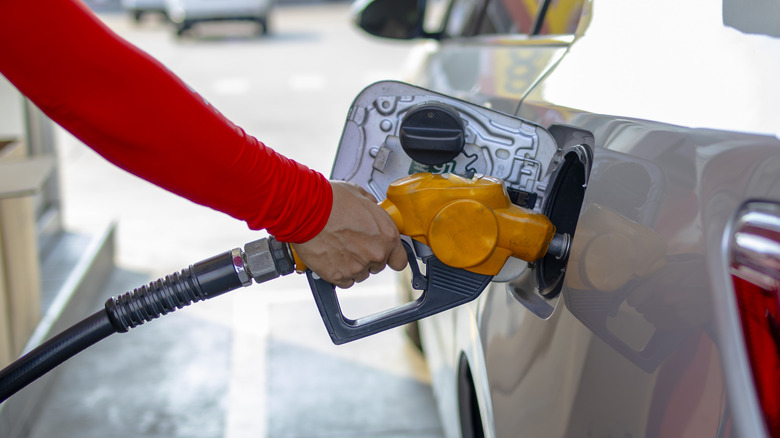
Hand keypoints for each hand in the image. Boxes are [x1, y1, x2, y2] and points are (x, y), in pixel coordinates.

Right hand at [291, 181, 407, 287]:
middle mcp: (376, 254)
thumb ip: (372, 208)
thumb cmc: (331, 200)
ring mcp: (357, 268)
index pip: (399, 260)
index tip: (385, 254)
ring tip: (338, 248)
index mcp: (387, 235)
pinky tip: (332, 258)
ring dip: (352, 265)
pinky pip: (344, 281)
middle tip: (352, 242)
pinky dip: (338, 273)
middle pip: (377, 265)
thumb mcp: (361, 195)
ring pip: (360, 274)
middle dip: (367, 256)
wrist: (306, 210)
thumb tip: (372, 209)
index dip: (391, 256)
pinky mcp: (338, 276)